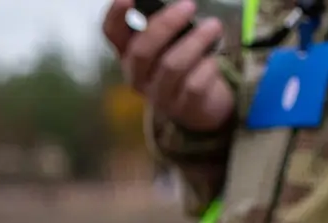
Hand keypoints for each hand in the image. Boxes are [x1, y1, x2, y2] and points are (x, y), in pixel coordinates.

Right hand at [102, 0, 235, 132]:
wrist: (201, 104)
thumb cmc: (184, 62)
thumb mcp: (171, 42)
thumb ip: (167, 25)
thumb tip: (178, 5)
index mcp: (130, 54)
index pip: (112, 33)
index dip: (116, 15)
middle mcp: (137, 75)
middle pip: (141, 51)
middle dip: (165, 25)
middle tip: (189, 6)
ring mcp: (158, 94)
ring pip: (171, 66)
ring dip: (195, 42)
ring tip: (214, 26)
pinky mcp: (182, 107)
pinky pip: (194, 84)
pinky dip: (207, 67)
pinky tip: (214, 60)